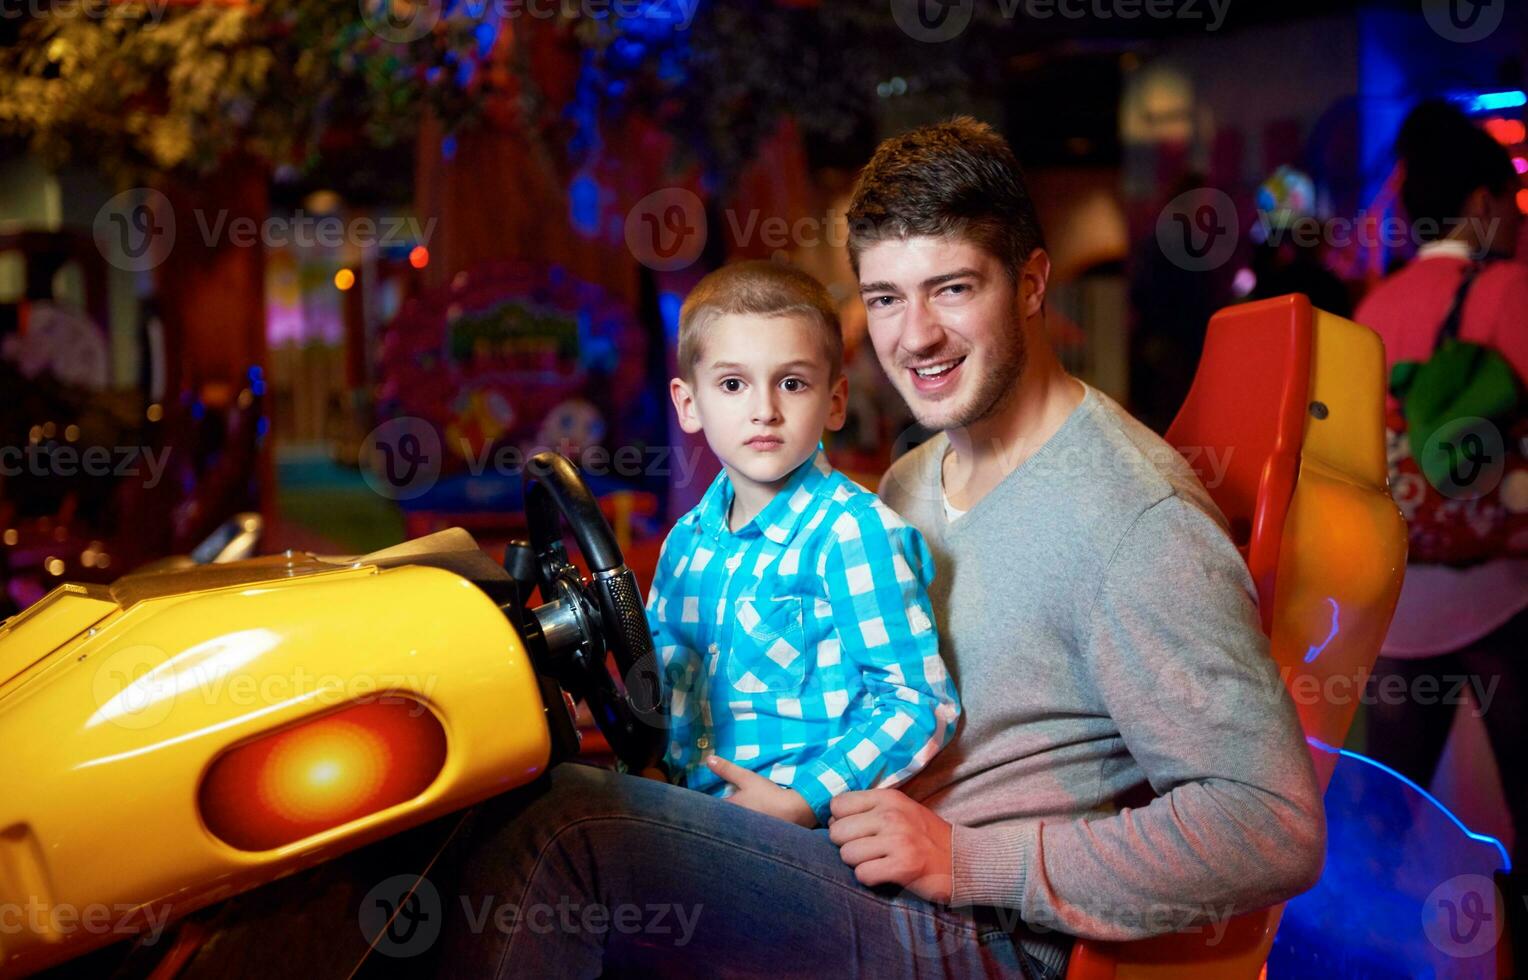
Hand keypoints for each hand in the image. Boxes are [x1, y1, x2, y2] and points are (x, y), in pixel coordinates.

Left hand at [705, 756, 816, 827]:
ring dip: (730, 824)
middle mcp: (734, 824)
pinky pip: (744, 835)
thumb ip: (727, 769)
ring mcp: (746, 834)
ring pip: (733, 828)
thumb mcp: (746, 777)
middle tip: (712, 812)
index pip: (712, 809)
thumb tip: (708, 759)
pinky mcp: (757, 839)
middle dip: (718, 817)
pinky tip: (746, 828)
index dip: (706, 806)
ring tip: (729, 820)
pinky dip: (743, 831)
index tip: (701, 803)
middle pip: (721, 821)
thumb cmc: (767, 794)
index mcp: (730, 809)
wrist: (793, 811)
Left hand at [828, 789, 952, 903]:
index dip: (841, 820)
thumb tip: (831, 818)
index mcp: (889, 798)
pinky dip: (870, 878)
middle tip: (867, 849)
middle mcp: (891, 816)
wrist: (963, 860)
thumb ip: (869, 808)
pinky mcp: (903, 867)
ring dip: (858, 863)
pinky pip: (862, 874)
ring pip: (847, 854)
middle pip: (837, 832)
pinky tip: (885, 873)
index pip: (837, 804)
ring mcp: (898, 841)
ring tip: (878, 861)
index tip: (856, 830)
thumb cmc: (926, 836)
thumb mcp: (901, 809)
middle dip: (846, 844)